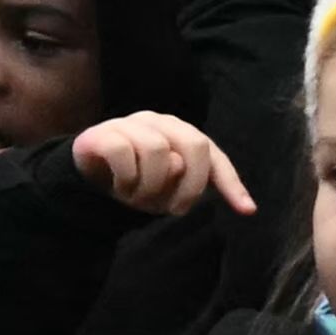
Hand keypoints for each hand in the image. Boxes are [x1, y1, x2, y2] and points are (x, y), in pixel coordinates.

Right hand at [68, 109, 254, 219]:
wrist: (88, 173)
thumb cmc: (135, 179)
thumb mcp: (162, 191)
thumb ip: (179, 183)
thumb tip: (179, 167)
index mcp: (184, 135)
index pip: (215, 157)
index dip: (232, 183)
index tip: (248, 210)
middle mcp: (163, 123)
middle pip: (195, 145)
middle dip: (190, 185)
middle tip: (174, 211)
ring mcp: (132, 124)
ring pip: (158, 150)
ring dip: (150, 185)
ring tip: (138, 199)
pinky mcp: (104, 132)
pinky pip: (123, 153)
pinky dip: (126, 177)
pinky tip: (120, 187)